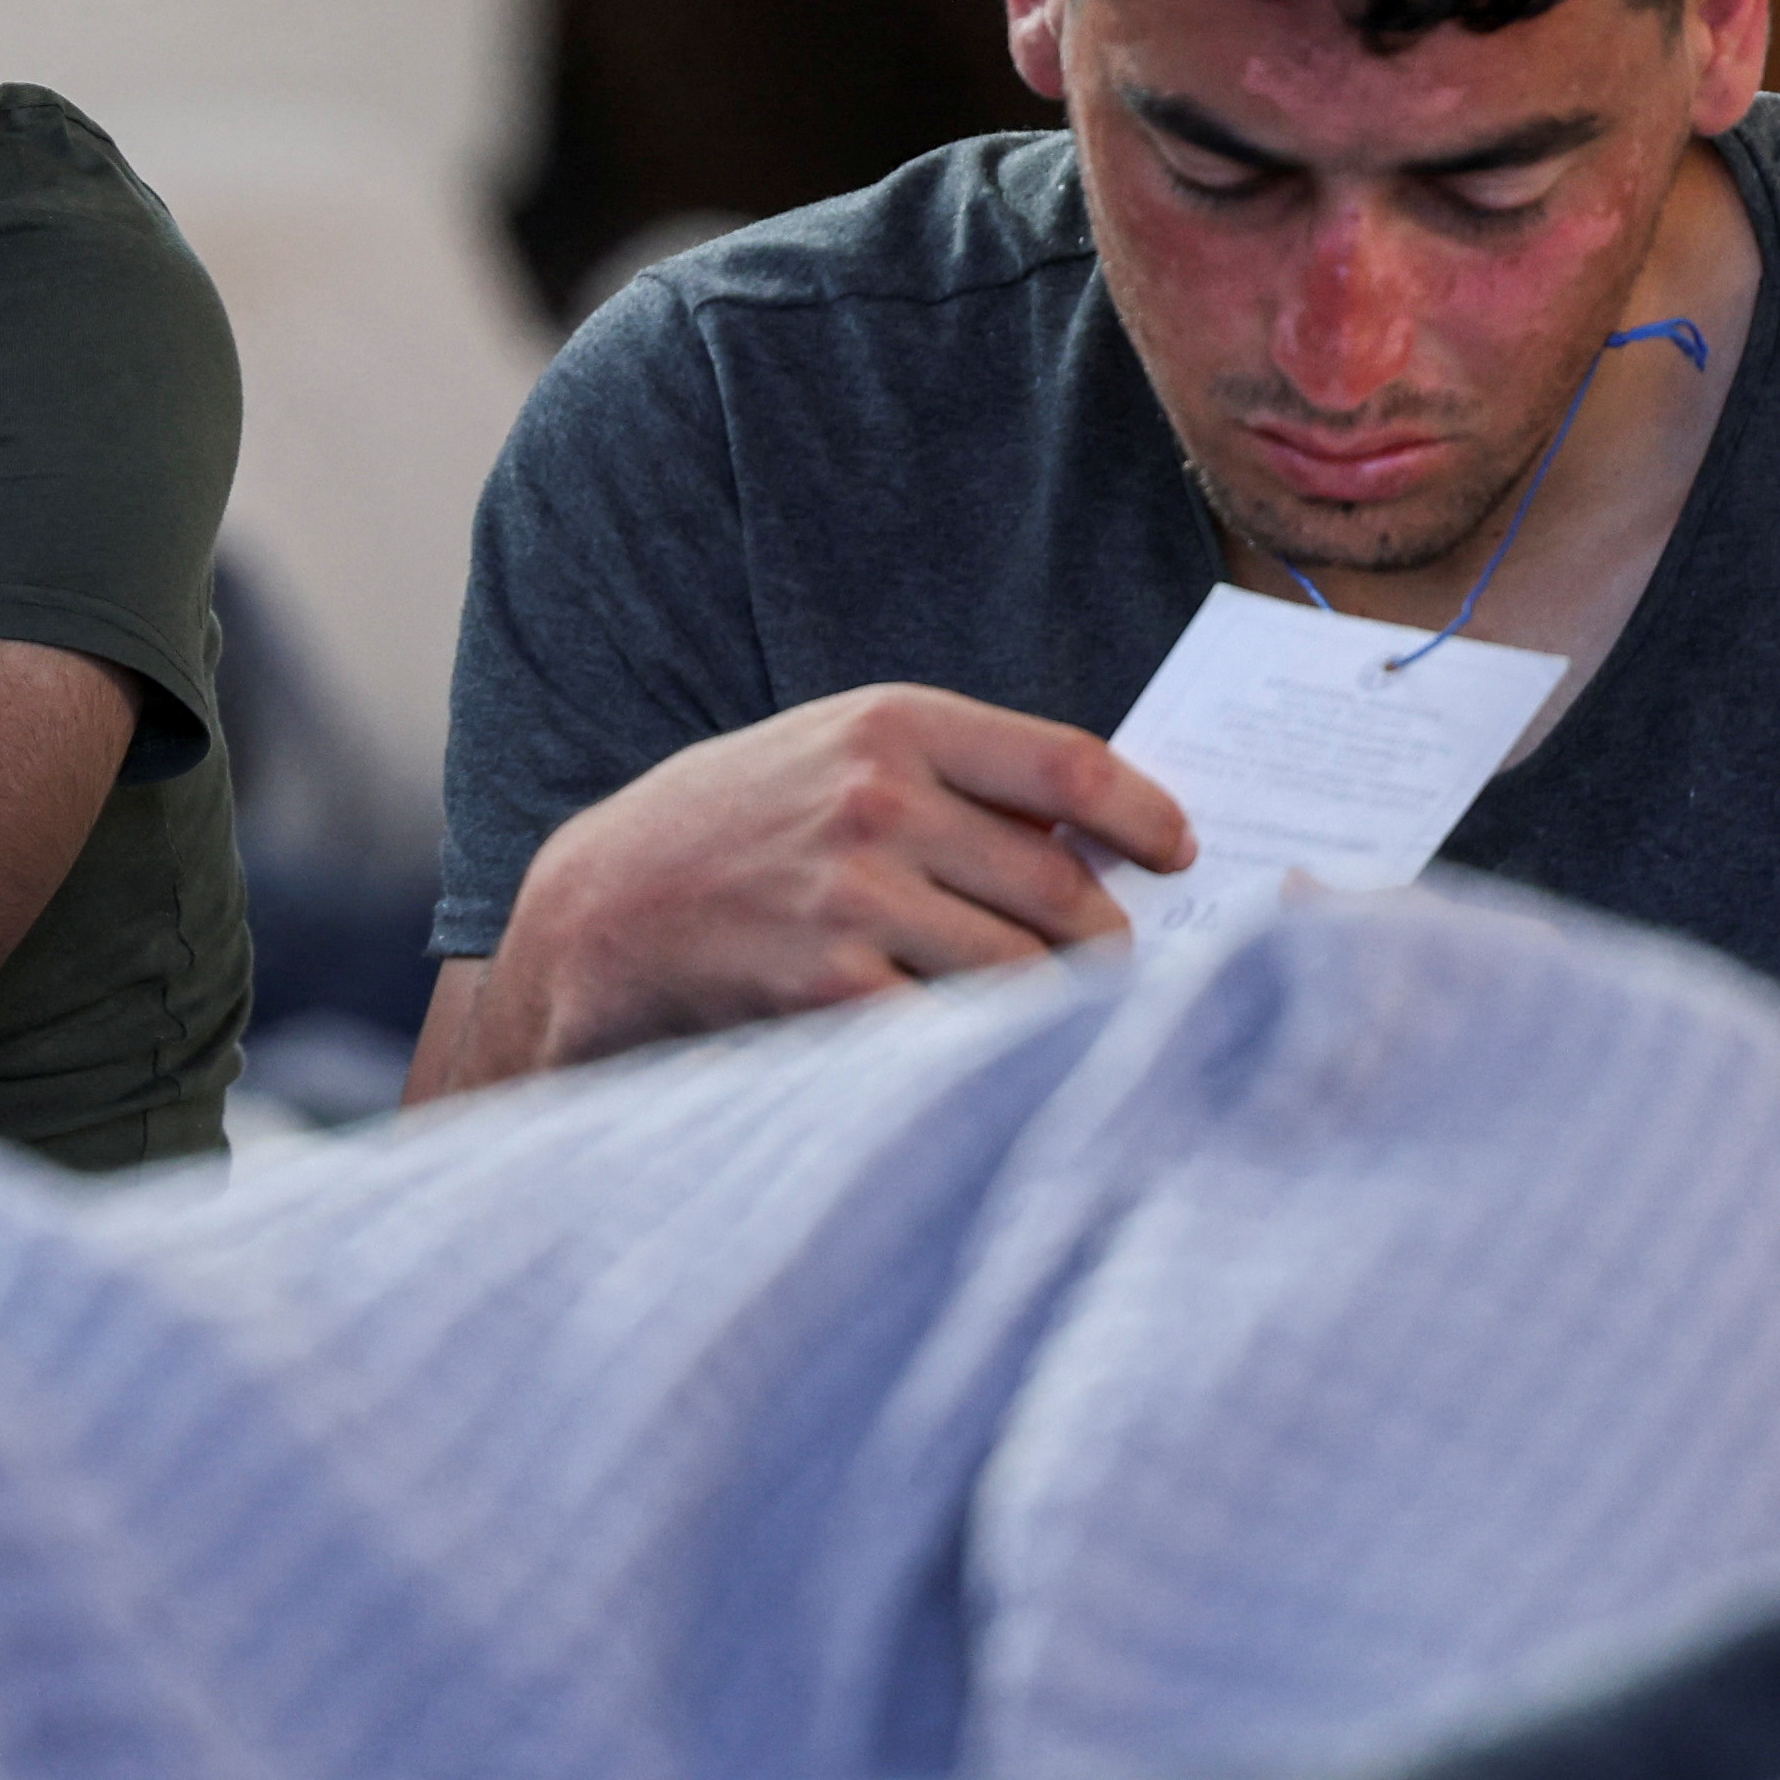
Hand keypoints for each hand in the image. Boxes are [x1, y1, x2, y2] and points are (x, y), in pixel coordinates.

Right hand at [428, 685, 1198, 1097]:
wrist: (601, 912)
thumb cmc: (738, 830)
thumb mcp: (834, 757)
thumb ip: (952, 778)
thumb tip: (1096, 835)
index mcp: (892, 724)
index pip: (1069, 764)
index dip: (1144, 817)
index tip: (1178, 853)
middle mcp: (877, 800)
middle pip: (1061, 886)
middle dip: (1106, 941)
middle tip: (1116, 966)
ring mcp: (852, 896)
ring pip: (1022, 972)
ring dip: (1055, 1006)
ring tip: (1058, 1018)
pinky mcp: (826, 987)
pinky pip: (955, 1032)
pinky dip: (984, 1052)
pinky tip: (983, 1055)